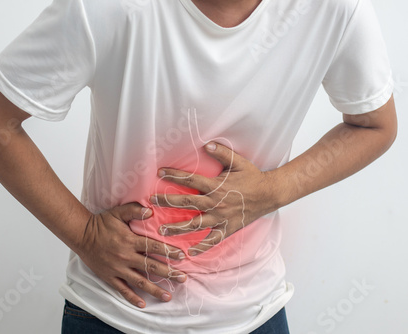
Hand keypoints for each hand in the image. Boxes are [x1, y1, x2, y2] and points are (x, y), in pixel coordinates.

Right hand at [76, 202, 186, 308]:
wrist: (81, 235)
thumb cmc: (101, 223)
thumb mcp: (118, 212)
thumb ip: (134, 210)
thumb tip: (151, 211)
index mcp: (129, 240)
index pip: (153, 247)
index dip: (168, 252)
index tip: (181, 257)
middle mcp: (125, 256)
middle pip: (151, 267)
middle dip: (168, 273)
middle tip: (182, 279)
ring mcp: (118, 268)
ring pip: (140, 281)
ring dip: (155, 289)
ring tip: (168, 296)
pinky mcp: (109, 276)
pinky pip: (122, 289)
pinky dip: (132, 297)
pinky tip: (143, 304)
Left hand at [149, 142, 278, 255]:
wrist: (270, 194)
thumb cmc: (253, 177)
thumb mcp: (238, 161)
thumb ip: (222, 152)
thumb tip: (206, 144)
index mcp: (216, 186)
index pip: (190, 180)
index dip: (174, 176)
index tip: (159, 173)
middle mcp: (216, 203)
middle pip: (187, 203)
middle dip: (167, 202)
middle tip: (151, 202)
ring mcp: (221, 217)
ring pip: (195, 224)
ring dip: (178, 228)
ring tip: (162, 230)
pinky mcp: (227, 228)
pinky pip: (213, 240)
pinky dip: (202, 247)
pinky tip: (189, 252)